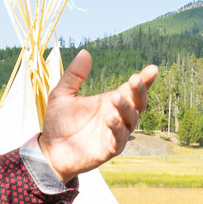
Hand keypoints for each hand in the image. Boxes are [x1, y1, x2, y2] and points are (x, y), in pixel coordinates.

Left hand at [37, 50, 157, 180]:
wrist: (49, 151)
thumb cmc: (58, 123)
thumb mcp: (62, 94)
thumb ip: (74, 75)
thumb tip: (85, 52)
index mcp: (110, 101)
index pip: (132, 89)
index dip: (145, 80)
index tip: (152, 69)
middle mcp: (117, 116)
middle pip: (137, 103)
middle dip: (139, 92)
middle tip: (135, 80)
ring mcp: (115, 133)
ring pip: (130, 121)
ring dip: (126, 109)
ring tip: (116, 98)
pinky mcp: (109, 149)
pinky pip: (119, 139)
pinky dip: (117, 129)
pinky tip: (111, 119)